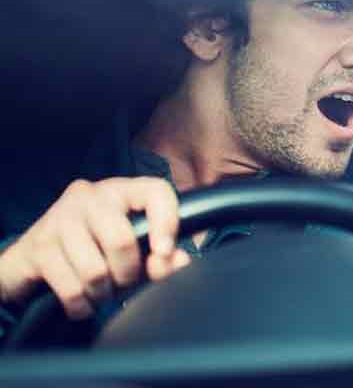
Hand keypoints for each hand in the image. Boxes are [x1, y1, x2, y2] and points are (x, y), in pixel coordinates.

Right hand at [0, 177, 189, 319]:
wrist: (30, 260)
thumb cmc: (91, 250)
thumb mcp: (130, 248)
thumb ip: (158, 255)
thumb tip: (178, 262)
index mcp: (120, 190)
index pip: (156, 191)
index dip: (167, 222)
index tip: (166, 252)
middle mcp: (89, 197)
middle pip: (122, 241)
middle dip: (128, 274)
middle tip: (124, 282)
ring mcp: (59, 219)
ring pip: (95, 270)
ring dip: (103, 293)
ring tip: (102, 291)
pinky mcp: (37, 247)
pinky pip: (71, 288)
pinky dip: (82, 305)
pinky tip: (82, 301)